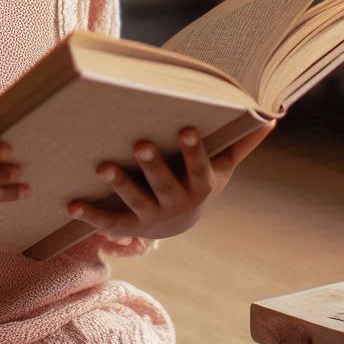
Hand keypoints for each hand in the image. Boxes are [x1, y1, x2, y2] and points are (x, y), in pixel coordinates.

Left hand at [67, 120, 277, 239]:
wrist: (180, 223)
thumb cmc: (201, 182)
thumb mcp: (222, 167)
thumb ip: (242, 143)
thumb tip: (272, 116)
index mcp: (200, 187)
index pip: (198, 167)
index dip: (193, 150)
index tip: (185, 128)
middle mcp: (176, 204)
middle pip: (164, 185)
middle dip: (152, 165)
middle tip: (140, 142)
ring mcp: (151, 217)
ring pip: (135, 202)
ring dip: (120, 185)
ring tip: (103, 166)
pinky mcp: (128, 226)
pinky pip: (108, 222)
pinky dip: (89, 215)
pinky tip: (71, 203)